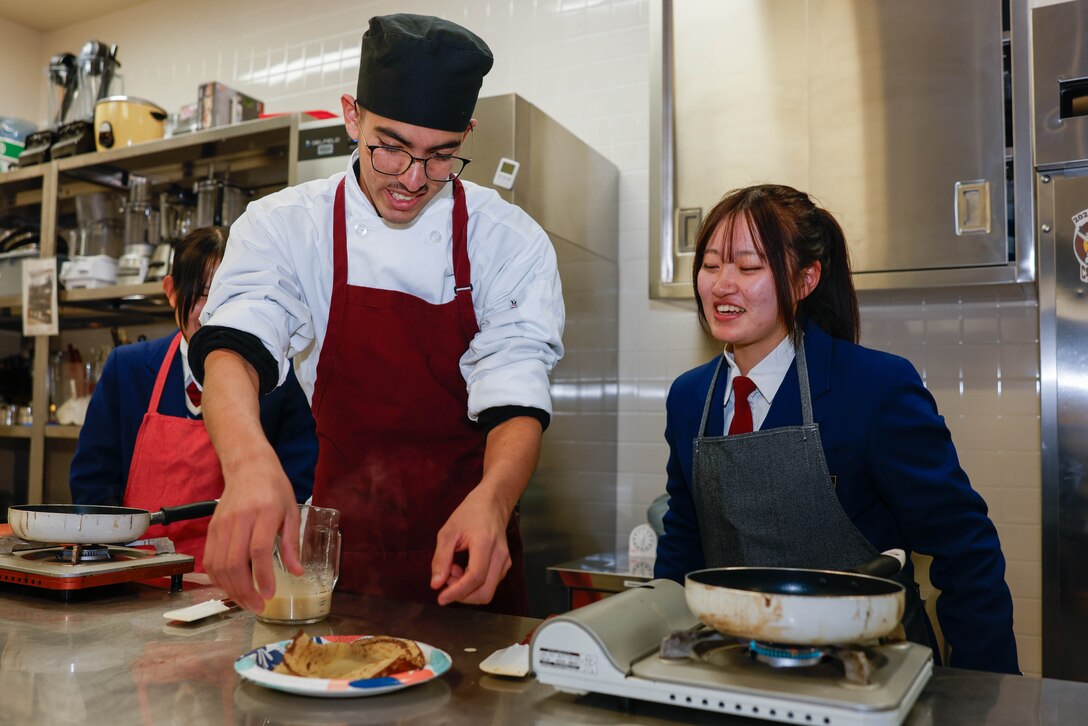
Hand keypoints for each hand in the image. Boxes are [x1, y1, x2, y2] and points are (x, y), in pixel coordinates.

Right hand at [202, 450, 300, 613]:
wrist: (248, 467)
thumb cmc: (274, 488)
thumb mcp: (292, 511)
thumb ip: (292, 543)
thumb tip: (297, 572)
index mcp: (263, 513)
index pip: (258, 550)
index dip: (263, 576)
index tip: (270, 594)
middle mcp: (238, 520)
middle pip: (235, 563)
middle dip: (245, 591)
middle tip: (259, 607)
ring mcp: (221, 525)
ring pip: (219, 565)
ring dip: (231, 590)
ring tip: (247, 602)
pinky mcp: (211, 529)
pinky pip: (210, 560)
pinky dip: (218, 579)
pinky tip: (232, 589)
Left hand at [430, 486, 512, 605]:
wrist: (492, 503)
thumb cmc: (469, 514)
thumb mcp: (448, 532)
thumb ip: (441, 559)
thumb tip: (436, 584)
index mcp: (485, 543)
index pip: (475, 577)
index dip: (457, 592)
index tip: (441, 598)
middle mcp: (500, 555)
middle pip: (485, 592)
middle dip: (462, 595)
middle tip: (447, 580)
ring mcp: (505, 561)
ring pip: (488, 592)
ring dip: (467, 590)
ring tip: (453, 570)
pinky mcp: (505, 565)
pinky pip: (490, 585)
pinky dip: (474, 585)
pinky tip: (463, 570)